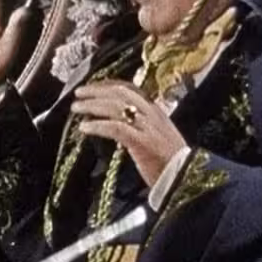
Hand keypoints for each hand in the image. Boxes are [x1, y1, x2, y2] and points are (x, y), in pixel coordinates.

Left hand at [72, 80, 187, 187]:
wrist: (185, 176)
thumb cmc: (170, 161)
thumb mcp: (157, 136)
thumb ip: (141, 126)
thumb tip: (119, 124)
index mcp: (156, 111)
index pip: (130, 89)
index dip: (108, 84)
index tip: (93, 86)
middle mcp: (152, 114)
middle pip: (120, 93)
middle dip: (96, 90)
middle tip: (78, 94)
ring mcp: (147, 127)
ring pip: (115, 107)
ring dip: (92, 105)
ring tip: (76, 108)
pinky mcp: (141, 142)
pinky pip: (115, 128)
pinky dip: (97, 125)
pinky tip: (84, 127)